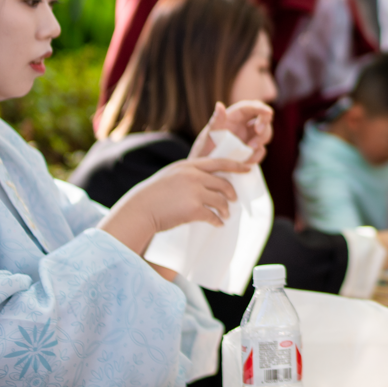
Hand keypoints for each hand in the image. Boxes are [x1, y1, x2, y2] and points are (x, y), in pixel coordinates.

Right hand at [98, 156, 252, 256]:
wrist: (139, 210)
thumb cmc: (152, 196)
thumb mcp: (170, 176)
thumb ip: (187, 175)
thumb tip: (206, 180)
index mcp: (188, 166)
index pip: (219, 162)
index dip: (236, 165)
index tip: (248, 168)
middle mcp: (193, 176)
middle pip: (223, 183)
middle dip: (231, 193)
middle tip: (234, 199)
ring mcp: (194, 192)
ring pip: (221, 200)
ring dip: (225, 209)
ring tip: (225, 214)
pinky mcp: (194, 209)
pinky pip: (213, 215)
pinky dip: (218, 220)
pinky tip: (218, 224)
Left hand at [189, 101, 272, 164]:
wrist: (204, 174)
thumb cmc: (202, 154)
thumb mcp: (206, 139)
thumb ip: (215, 123)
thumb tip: (219, 104)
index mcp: (231, 118)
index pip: (249, 107)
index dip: (260, 107)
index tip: (269, 112)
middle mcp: (242, 125)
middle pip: (262, 117)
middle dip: (264, 125)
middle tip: (258, 133)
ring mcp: (248, 137)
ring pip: (264, 133)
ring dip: (261, 141)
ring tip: (249, 151)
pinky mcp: (251, 150)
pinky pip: (261, 150)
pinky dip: (257, 155)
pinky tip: (247, 161)